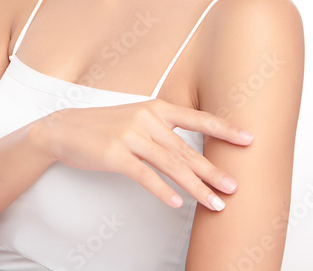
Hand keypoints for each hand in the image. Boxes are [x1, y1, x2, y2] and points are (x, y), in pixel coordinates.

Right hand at [31, 99, 252, 211]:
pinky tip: (177, 204)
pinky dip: (162, 191)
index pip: (197, 119)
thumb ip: (161, 129)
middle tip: (234, 187)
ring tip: (215, 203)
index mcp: (156, 108)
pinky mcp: (115, 154)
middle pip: (187, 150)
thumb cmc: (103, 126)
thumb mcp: (135, 118)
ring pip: (171, 166)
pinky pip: (145, 176)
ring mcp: (131, 136)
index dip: (224, 129)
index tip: (248, 138)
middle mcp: (146, 118)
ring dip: (196, 187)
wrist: (64, 129)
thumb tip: (189, 149)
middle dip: (213, 171)